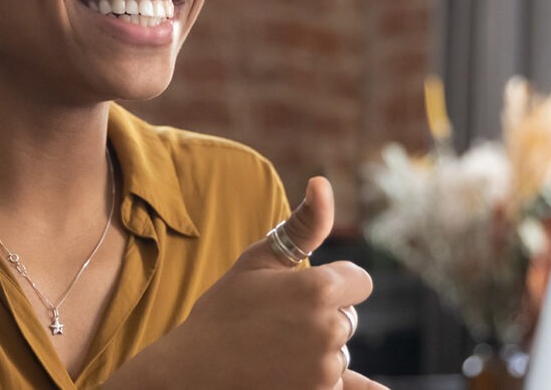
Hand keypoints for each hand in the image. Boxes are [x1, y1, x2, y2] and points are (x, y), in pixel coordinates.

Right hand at [109, 177, 383, 388]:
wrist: (191, 372)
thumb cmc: (222, 312)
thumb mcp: (258, 260)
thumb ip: (303, 224)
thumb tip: (323, 182)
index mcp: (319, 289)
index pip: (360, 282)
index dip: (338, 284)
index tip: (306, 291)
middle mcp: (329, 329)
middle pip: (349, 318)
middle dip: (324, 318)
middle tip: (277, 324)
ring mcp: (325, 368)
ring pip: (340, 351)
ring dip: (319, 351)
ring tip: (274, 350)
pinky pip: (354, 388)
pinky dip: (345, 385)